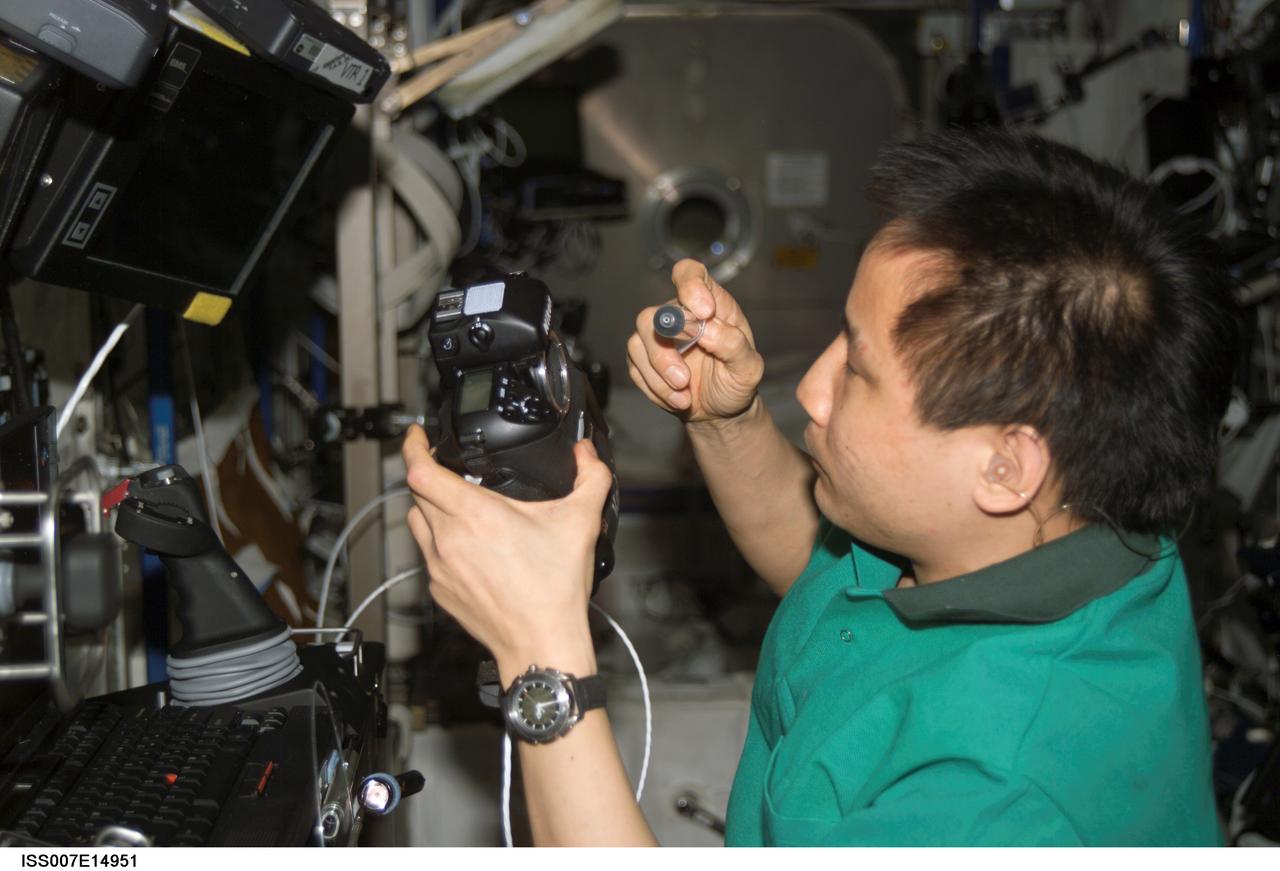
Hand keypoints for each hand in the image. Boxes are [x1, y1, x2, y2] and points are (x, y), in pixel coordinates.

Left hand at [401, 425, 611, 671]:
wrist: (540, 644)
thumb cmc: (554, 591)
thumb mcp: (582, 522)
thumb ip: (591, 478)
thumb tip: (587, 453)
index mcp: (475, 515)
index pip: (420, 470)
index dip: (412, 446)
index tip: (416, 435)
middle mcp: (449, 539)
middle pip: (417, 493)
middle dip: (428, 475)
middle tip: (447, 468)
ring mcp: (439, 567)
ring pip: (418, 524)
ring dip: (430, 508)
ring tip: (456, 506)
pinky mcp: (440, 590)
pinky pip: (428, 556)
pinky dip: (440, 543)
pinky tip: (468, 547)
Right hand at [627, 259, 764, 423]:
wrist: (720, 410)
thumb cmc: (736, 380)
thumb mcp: (748, 368)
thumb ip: (734, 345)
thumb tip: (707, 328)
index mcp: (710, 304)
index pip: (690, 274)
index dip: (691, 285)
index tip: (704, 312)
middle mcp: (679, 315)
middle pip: (655, 314)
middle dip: (665, 351)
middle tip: (683, 379)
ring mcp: (657, 336)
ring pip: (638, 342)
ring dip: (659, 374)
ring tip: (684, 397)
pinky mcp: (642, 359)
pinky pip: (635, 368)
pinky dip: (656, 388)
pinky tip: (677, 399)